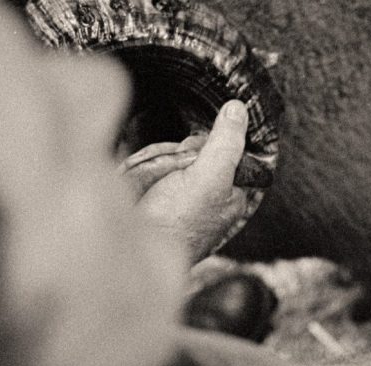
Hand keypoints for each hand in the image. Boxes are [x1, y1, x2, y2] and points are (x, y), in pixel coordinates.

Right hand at [129, 100, 252, 262]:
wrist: (131, 251)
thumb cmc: (177, 224)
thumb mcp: (209, 178)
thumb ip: (226, 145)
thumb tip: (239, 109)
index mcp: (229, 193)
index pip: (216, 148)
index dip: (197, 149)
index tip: (190, 161)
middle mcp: (204, 194)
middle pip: (184, 150)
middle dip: (170, 158)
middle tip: (167, 181)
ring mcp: (173, 196)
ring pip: (159, 156)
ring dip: (150, 166)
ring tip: (149, 191)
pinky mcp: (148, 195)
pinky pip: (139, 167)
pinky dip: (134, 173)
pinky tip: (136, 192)